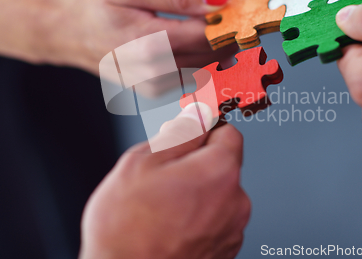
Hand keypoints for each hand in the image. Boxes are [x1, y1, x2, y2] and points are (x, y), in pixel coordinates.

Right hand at [40, 0, 236, 93]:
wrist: (60, 30)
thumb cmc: (90, 4)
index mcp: (149, 43)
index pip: (208, 36)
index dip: (231, 21)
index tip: (244, 7)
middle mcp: (153, 71)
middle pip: (210, 54)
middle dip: (229, 34)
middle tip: (239, 14)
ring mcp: (153, 85)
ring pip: (205, 67)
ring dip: (220, 48)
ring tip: (221, 25)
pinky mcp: (153, 89)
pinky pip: (191, 76)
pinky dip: (204, 59)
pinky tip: (202, 42)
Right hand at [79, 103, 250, 258]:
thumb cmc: (126, 228)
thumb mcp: (142, 162)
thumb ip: (179, 134)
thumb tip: (197, 116)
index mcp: (219, 171)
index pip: (228, 133)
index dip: (205, 130)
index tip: (190, 134)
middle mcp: (235, 201)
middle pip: (222, 165)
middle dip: (196, 164)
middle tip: (162, 178)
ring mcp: (231, 230)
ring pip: (217, 194)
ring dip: (197, 194)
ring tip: (163, 208)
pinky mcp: (224, 251)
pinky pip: (215, 221)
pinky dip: (198, 219)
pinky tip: (171, 227)